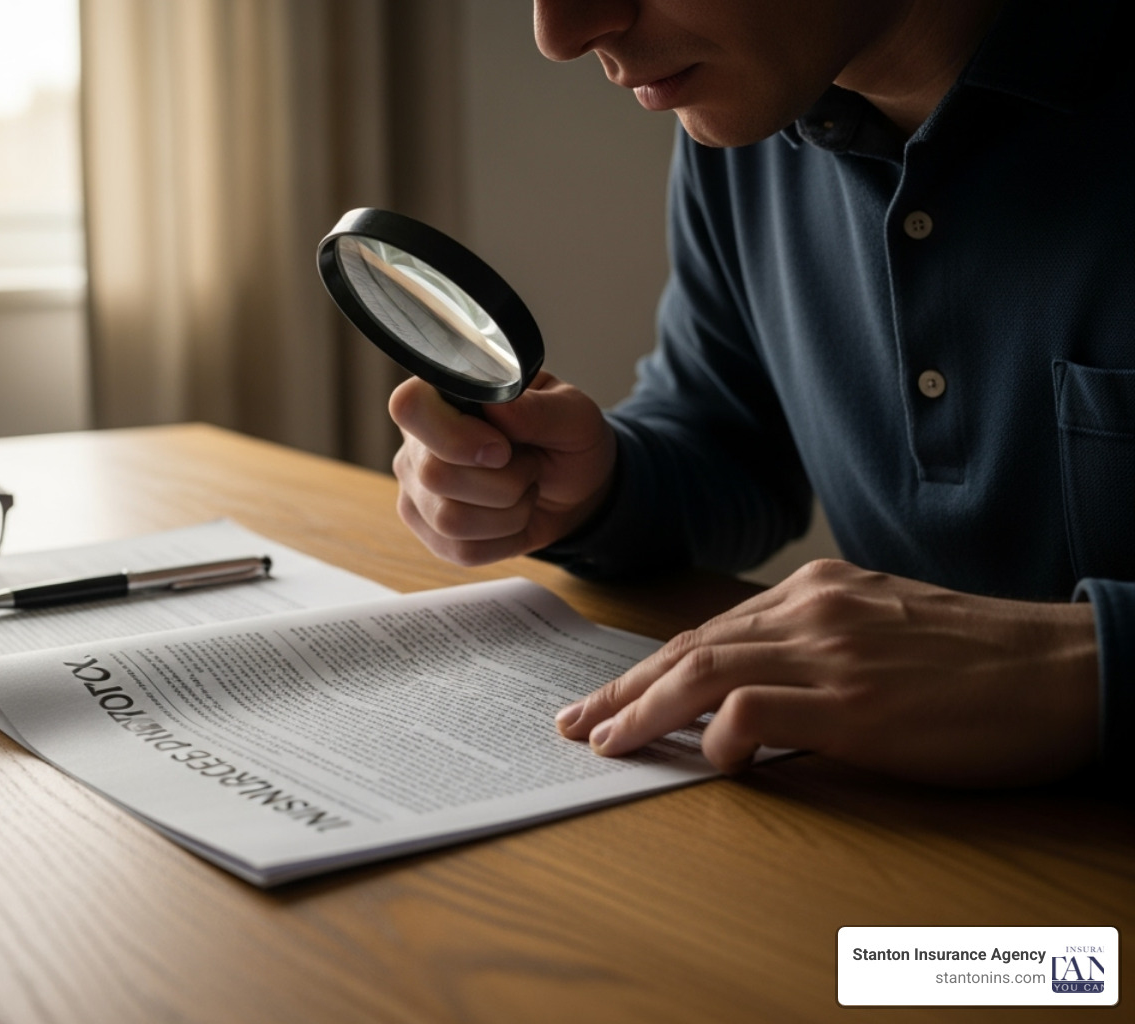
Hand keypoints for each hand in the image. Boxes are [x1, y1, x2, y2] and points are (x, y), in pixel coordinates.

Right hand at [389, 372, 616, 565]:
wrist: (574, 489)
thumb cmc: (565, 441)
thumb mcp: (572, 415)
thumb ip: (539, 409)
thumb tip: (498, 408)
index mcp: (442, 397)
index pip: (410, 407)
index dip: (455, 434)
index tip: (502, 448)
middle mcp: (418, 443)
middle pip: (434, 474)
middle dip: (503, 481)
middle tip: (528, 466)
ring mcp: (418, 492)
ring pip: (449, 519)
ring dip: (508, 512)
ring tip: (524, 490)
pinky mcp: (431, 533)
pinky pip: (462, 550)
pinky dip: (505, 539)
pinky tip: (514, 518)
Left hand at [554, 559, 1100, 786]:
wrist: (1069, 668)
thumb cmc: (983, 662)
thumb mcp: (886, 631)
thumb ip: (819, 647)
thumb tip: (755, 695)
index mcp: (818, 590)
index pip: (710, 629)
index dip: (650, 667)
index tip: (608, 696)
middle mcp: (814, 609)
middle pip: (689, 646)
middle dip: (623, 688)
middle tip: (576, 722)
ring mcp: (832, 652)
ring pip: (703, 670)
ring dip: (642, 711)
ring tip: (605, 743)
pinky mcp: (856, 702)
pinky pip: (754, 710)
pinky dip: (719, 736)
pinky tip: (712, 762)